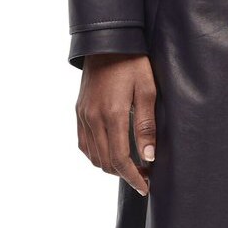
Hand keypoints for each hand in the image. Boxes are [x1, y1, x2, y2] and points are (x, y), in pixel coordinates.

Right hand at [75, 54, 156, 195]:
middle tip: (143, 176)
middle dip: (125, 175)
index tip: (145, 187)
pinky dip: (97, 155)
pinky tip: (112, 153)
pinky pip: (84, 143)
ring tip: (131, 166)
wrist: (107, 41)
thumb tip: (148, 158)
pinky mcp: (79, 111)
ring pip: (93, 156)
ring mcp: (83, 115)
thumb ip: (147, 126)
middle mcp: (93, 117)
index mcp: (112, 114)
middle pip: (106, 162)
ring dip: (111, 167)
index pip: (120, 159)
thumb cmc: (133, 63)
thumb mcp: (148, 91)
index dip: (133, 178)